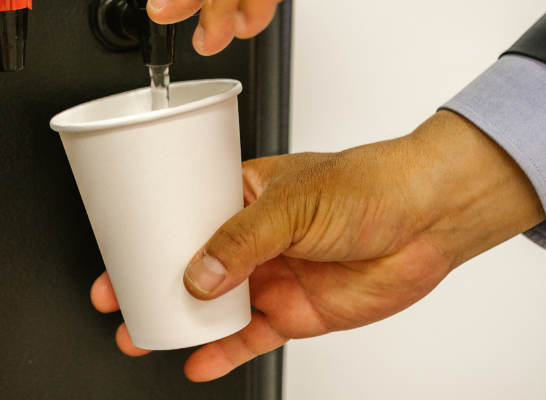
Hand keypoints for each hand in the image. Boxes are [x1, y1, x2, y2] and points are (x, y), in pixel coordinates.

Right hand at [90, 110, 544, 380]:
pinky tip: (199, 360)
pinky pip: (250, 336)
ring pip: (215, 304)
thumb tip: (198, 275)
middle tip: (118, 297)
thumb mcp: (295, 202)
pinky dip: (223, 351)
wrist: (428, 218)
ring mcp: (275, 275)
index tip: (117, 248)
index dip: (149, 231)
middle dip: (153, 281)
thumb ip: (242, 241)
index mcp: (248, 193)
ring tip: (144, 334)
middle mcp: (257, 236)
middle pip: (193, 263)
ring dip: (180, 321)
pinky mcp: (296, 311)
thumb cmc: (371, 184)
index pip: (185, 211)